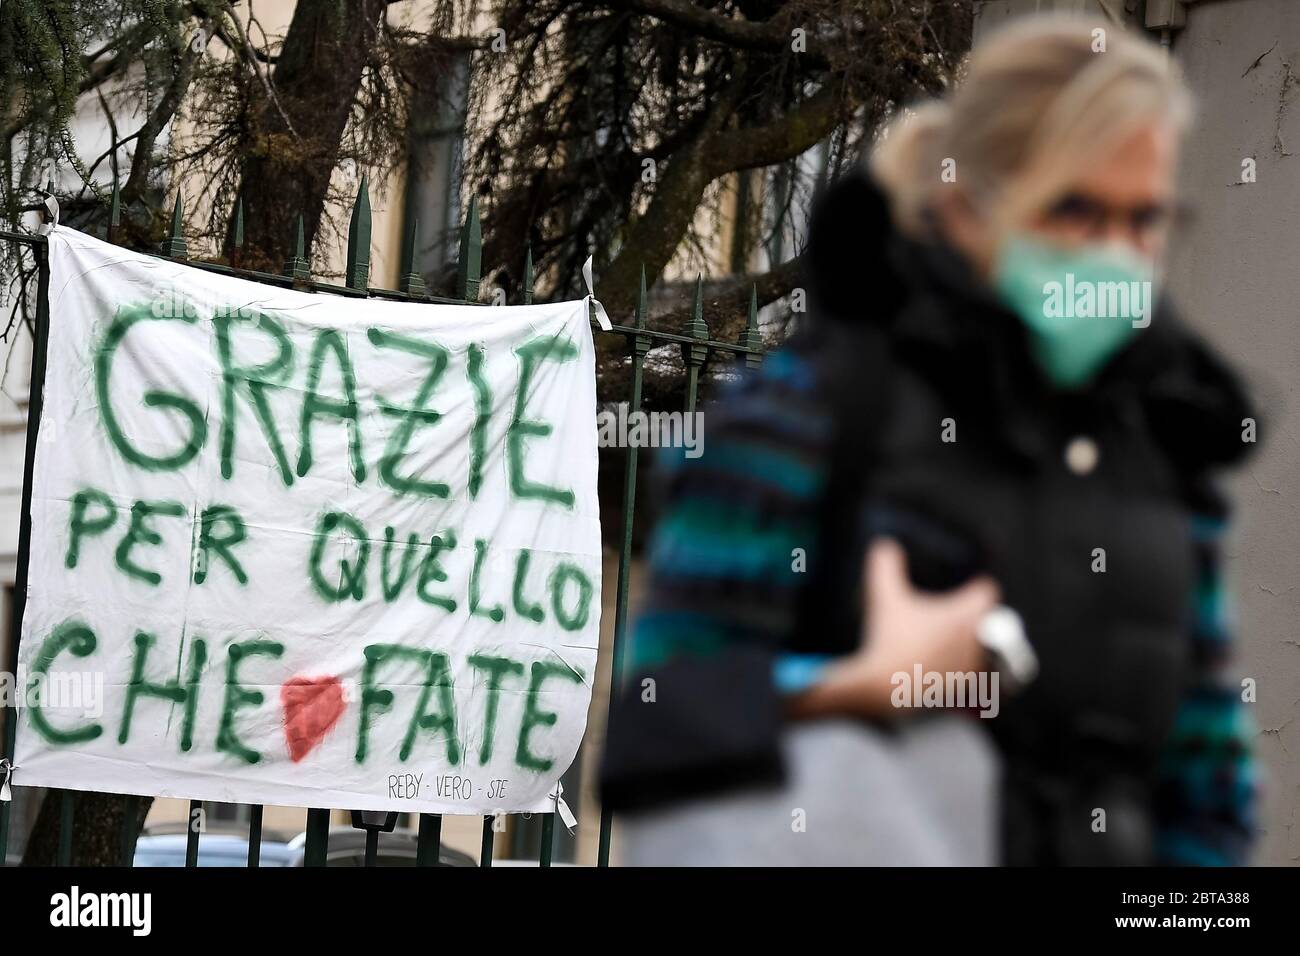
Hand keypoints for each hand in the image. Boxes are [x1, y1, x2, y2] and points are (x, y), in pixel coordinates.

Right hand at [787, 538, 999, 718]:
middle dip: (979, 621)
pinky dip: (976, 679)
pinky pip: (986, 683)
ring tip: (959, 649)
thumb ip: (884, 565)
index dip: (976, 588)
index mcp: (966, 613)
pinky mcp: (971, 693)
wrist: (885, 688)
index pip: (987, 592)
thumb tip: (883, 544)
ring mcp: (977, 668)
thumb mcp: (883, 597)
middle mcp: (979, 640)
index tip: (968, 590)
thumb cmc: (889, 640)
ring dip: (981, 649)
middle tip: (957, 621)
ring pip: (993, 654)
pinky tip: (957, 676)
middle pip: (992, 622)